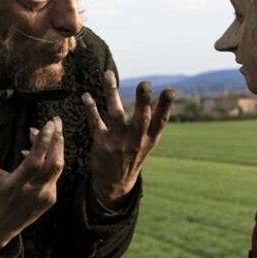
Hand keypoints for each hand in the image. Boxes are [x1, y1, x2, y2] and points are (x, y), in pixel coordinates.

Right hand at [0, 118, 63, 248]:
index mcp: (16, 185)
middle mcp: (34, 191)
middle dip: (57, 140)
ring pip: (58, 168)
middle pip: (54, 163)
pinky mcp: (51, 200)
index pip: (35, 161)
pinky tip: (41, 153)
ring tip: (47, 132)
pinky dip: (51, 161)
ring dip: (56, 148)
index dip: (43, 142)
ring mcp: (45, 197)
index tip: (48, 125)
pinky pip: (54, 176)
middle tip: (55, 121)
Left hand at [82, 71, 175, 208]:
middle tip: (145, 84)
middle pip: (140, 119)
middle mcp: (136, 140)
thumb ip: (155, 117)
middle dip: (143, 101)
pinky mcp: (102, 143)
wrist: (115, 183)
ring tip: (108, 75)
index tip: (170, 91)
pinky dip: (90, 108)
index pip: (160, 121)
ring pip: (116, 115)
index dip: (166, 106)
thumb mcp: (148, 140)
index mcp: (150, 138)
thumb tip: (166, 96)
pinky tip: (86, 96)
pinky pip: (95, 123)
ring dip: (111, 94)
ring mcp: (118, 142)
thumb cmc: (134, 155)